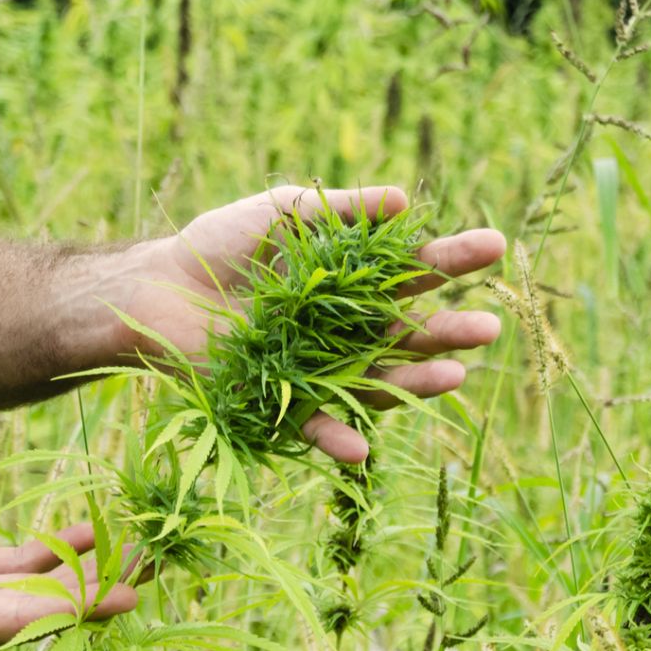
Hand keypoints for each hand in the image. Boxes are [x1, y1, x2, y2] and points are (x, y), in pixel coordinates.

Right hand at [0, 506, 137, 650]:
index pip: (19, 623)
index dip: (72, 611)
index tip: (123, 598)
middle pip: (42, 610)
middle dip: (97, 591)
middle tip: (155, 569)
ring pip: (38, 587)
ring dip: (86, 570)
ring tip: (140, 550)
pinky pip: (17, 565)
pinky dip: (53, 551)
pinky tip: (90, 529)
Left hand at [114, 184, 505, 461]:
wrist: (154, 292)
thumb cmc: (216, 246)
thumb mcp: (282, 212)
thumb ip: (340, 210)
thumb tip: (404, 200)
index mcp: (353, 282)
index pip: (416, 271)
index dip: (454, 258)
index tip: (496, 244)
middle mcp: (347, 329)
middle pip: (412, 333)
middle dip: (452, 331)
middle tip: (489, 326)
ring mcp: (320, 368)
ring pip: (381, 381)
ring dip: (419, 383)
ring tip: (456, 377)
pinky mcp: (282, 402)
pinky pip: (315, 425)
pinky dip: (338, 439)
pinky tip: (361, 449)